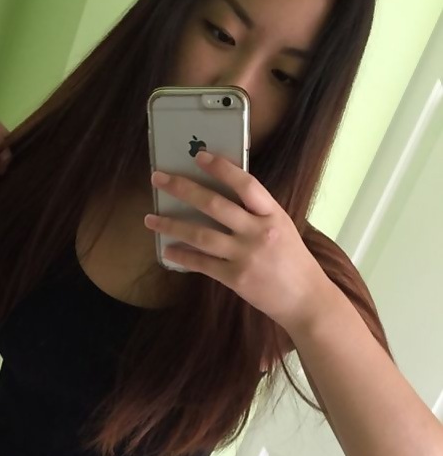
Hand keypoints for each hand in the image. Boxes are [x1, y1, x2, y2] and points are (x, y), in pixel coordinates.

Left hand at [144, 150, 330, 332]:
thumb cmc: (292, 260)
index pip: (246, 184)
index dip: (221, 168)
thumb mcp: (281, 227)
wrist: (305, 299)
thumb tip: (221, 193)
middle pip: (215, 205)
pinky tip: (167, 249)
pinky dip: (182, 256)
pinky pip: (202, 264)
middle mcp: (259, 232)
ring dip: (172, 225)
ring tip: (150, 218)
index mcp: (273, 215)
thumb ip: (256, 212)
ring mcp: (246, 256)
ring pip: (201, 235)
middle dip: (183, 189)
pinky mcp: (236, 278)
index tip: (199, 156)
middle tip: (158, 178)